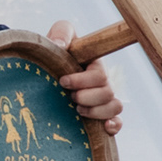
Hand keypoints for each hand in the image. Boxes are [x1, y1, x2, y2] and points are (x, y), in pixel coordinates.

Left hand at [46, 20, 123, 135]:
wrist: (44, 71)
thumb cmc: (53, 53)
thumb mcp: (56, 37)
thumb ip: (61, 33)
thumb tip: (60, 46)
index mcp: (95, 65)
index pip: (100, 75)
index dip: (82, 81)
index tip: (62, 81)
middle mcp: (102, 83)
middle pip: (107, 93)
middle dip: (85, 97)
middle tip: (69, 96)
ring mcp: (103, 99)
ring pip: (115, 107)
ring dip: (95, 111)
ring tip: (77, 110)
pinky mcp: (100, 115)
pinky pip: (117, 122)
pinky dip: (113, 126)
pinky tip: (104, 127)